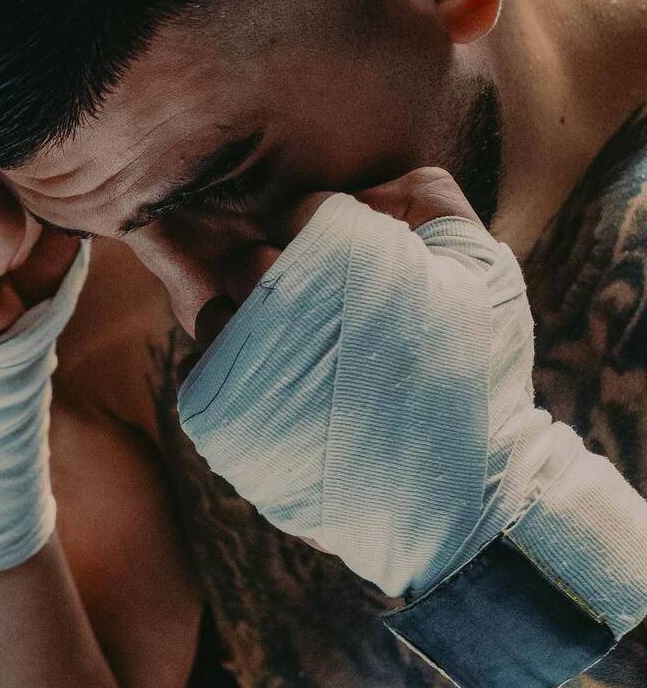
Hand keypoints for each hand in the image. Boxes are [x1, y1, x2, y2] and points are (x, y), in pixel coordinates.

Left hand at [178, 166, 535, 596]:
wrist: (462, 501)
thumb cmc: (477, 380)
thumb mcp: (482, 271)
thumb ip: (426, 200)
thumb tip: (363, 185)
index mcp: (341, 256)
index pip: (303, 212)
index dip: (331, 238)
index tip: (356, 276)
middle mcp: (277, 301)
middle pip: (248, 261)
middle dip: (283, 279)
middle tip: (326, 324)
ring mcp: (241, 362)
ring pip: (215, 316)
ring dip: (249, 328)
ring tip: (303, 365)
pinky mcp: (218, 417)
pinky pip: (205, 374)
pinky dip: (238, 381)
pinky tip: (288, 405)